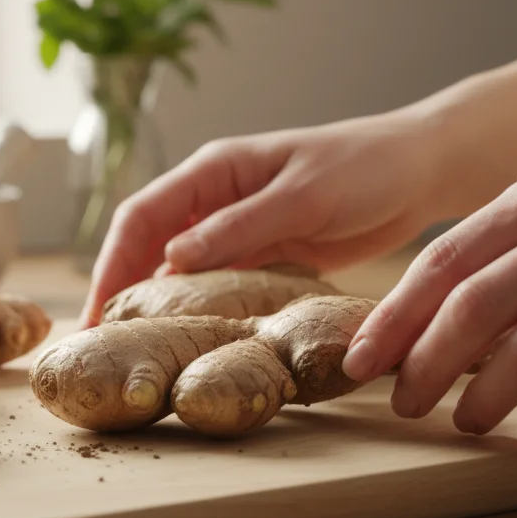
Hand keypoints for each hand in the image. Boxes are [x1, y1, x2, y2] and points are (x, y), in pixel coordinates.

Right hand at [80, 109, 447, 326]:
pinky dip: (201, 310)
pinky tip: (192, 341)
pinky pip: (219, 285)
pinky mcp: (264, 255)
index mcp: (214, 171)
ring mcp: (238, 230)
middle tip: (104, 344)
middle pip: (150, 245)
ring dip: (157, 305)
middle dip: (121, 289)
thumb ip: (240, 226)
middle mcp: (216, 200)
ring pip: (180, 270)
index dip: (112, 261)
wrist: (419, 172)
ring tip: (138, 350)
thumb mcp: (302, 195)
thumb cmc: (363, 167)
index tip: (97, 310)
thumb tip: (173, 257)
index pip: (143, 215)